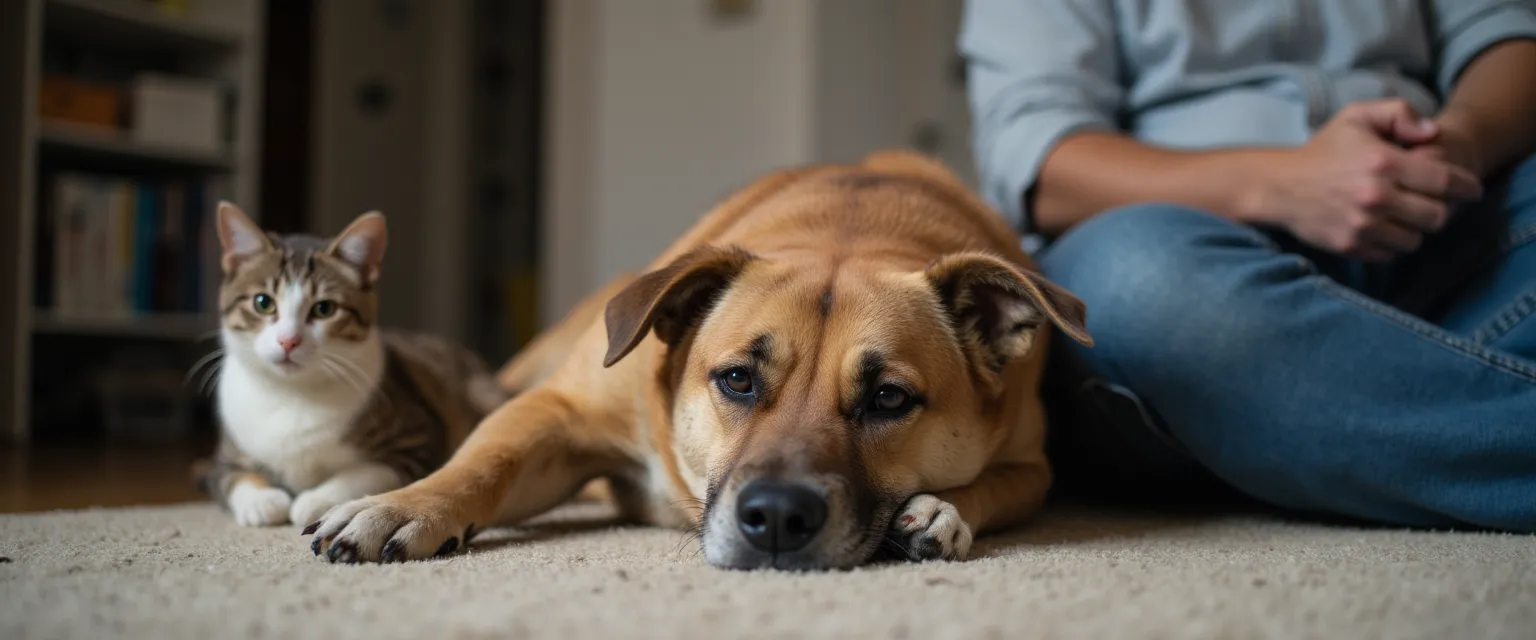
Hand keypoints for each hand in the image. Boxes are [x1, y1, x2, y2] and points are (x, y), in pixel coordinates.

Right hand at [1251, 99, 1482, 260]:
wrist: (1278, 186)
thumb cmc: (1323, 150)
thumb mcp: (1356, 116)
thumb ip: (1399, 114)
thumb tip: (1431, 133)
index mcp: (1382, 163)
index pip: (1443, 181)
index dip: (1466, 187)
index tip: (1471, 190)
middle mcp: (1375, 197)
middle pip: (1436, 216)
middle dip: (1440, 209)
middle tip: (1430, 202)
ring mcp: (1362, 225)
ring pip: (1416, 239)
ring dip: (1416, 229)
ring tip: (1405, 216)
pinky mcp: (1351, 245)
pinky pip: (1391, 253)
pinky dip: (1393, 243)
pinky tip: (1383, 228)